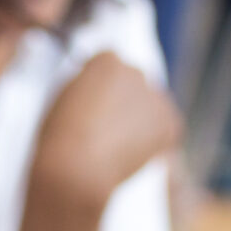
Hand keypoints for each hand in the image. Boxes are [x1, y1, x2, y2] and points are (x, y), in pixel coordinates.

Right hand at [20, 54, 182, 230]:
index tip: (95, 104)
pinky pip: (165, 127)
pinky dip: (155, 141)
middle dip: (123, 100)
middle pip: (132, 82)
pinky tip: (132, 153)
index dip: (101, 86)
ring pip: (150, 105)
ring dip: (140, 119)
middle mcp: (135, 72)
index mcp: (106, 61)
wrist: (77, 168)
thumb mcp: (63, 98)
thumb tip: (98, 91)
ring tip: (117, 145)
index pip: (109, 63)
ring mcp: (155, 97)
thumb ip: (85, 86)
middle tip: (107, 129)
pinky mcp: (169, 123)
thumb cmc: (60, 137)